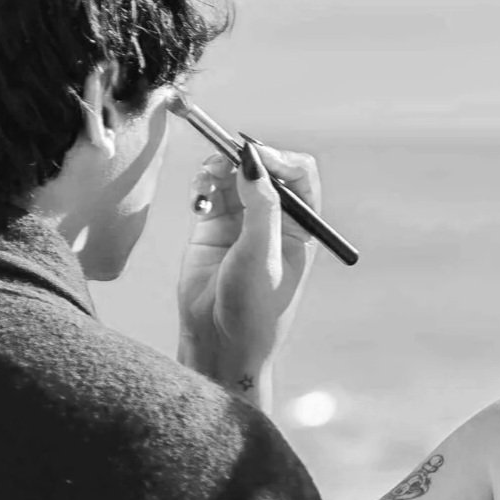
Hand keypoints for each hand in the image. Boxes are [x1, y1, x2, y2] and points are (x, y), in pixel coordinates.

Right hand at [177, 139, 321, 375]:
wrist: (219, 342)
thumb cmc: (255, 309)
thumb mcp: (261, 256)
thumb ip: (260, 207)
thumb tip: (253, 160)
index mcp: (302, 226)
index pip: (300, 174)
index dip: (279, 158)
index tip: (255, 157)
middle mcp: (275, 218)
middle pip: (264, 166)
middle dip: (244, 157)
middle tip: (225, 159)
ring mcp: (242, 219)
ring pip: (233, 172)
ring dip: (219, 167)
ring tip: (207, 181)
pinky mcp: (212, 225)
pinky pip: (208, 188)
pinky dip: (202, 184)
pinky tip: (198, 201)